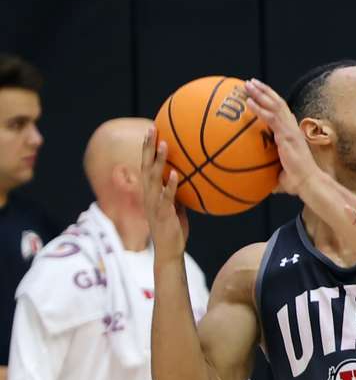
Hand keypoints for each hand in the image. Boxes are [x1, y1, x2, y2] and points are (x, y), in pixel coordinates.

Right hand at [141, 127, 188, 256]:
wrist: (169, 252)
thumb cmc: (173, 229)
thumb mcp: (176, 206)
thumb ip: (177, 192)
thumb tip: (186, 179)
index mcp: (151, 192)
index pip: (147, 165)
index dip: (148, 148)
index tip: (152, 131)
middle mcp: (149, 195)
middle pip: (145, 166)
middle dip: (148, 147)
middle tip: (152, 128)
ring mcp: (154, 204)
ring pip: (154, 178)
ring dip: (159, 161)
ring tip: (165, 144)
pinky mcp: (163, 214)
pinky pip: (167, 197)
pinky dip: (170, 185)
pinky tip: (175, 174)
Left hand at [244, 78, 315, 194]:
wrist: (308, 183)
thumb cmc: (297, 182)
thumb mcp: (281, 173)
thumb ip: (272, 172)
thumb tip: (260, 184)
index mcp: (292, 133)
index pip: (281, 111)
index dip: (271, 100)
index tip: (259, 93)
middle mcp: (292, 128)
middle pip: (278, 103)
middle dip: (264, 91)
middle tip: (250, 82)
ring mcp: (290, 130)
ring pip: (275, 105)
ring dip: (260, 93)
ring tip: (248, 85)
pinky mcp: (287, 135)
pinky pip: (271, 118)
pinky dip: (259, 109)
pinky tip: (248, 102)